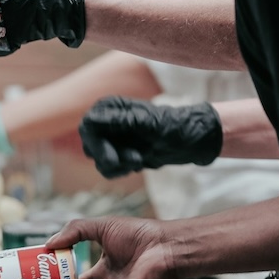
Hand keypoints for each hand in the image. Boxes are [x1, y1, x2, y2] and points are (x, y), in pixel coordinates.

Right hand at [79, 97, 222, 178]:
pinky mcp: (119, 154)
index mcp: (111, 107)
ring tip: (141, 160)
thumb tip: (92, 121)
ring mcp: (112, 139)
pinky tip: (139, 164)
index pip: (88, 126)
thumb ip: (121, 122)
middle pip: (90, 146)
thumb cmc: (173, 126)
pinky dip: (122, 171)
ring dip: (120, 166)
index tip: (112, 159)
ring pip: (99, 161)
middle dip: (110, 158)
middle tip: (135, 160)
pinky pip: (109, 169)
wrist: (191, 142)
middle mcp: (108, 122)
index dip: (96, 145)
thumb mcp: (148, 124)